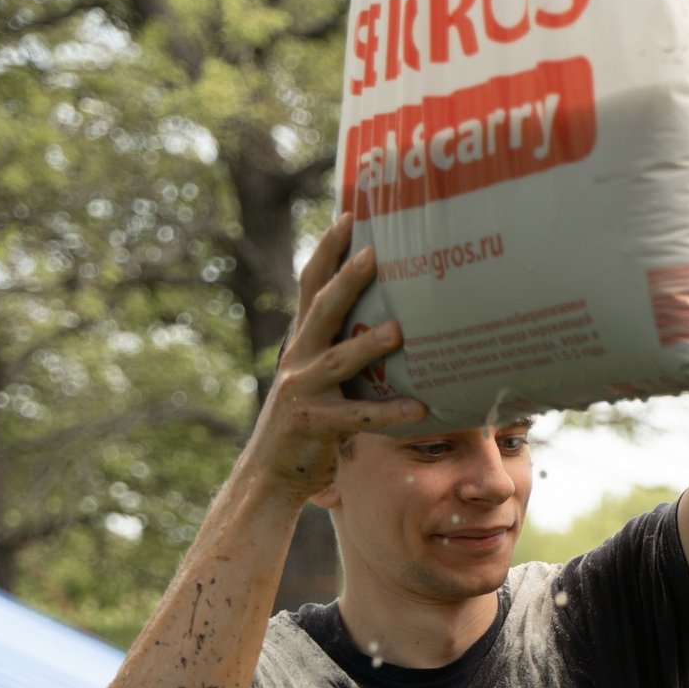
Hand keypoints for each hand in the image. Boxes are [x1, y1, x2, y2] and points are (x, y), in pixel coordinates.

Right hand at [243, 215, 423, 504]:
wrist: (269, 473)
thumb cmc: (309, 423)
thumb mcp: (321, 377)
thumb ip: (344, 349)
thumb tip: (389, 319)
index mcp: (303, 342)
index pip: (311, 284)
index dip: (328, 249)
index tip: (350, 214)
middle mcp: (299, 359)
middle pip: (321, 310)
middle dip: (345, 279)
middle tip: (373, 253)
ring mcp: (303, 391)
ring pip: (337, 360)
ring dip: (367, 344)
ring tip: (398, 331)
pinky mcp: (314, 426)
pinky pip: (357, 418)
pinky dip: (388, 413)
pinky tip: (419, 408)